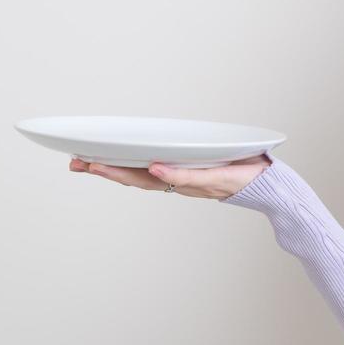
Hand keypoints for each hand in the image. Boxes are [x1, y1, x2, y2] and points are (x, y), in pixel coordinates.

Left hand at [70, 153, 272, 198]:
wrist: (268, 184)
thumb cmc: (243, 180)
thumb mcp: (214, 178)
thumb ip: (184, 176)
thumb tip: (154, 169)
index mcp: (178, 182)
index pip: (136, 177)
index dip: (110, 171)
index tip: (86, 163)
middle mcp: (175, 180)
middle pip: (132, 176)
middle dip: (104, 169)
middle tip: (74, 161)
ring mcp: (182, 176)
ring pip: (141, 174)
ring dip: (116, 168)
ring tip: (91, 161)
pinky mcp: (190, 169)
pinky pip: (156, 169)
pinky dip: (137, 165)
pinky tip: (129, 161)